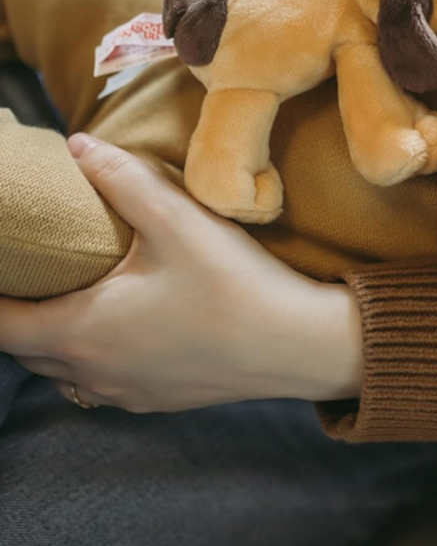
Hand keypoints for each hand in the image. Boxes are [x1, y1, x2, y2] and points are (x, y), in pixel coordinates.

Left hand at [0, 134, 361, 411]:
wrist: (298, 346)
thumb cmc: (235, 286)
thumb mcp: (178, 221)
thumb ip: (122, 179)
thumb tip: (77, 146)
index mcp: (83, 332)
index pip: (0, 324)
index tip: (3, 266)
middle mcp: (93, 372)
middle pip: (26, 349)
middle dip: (19, 313)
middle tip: (34, 271)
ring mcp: (125, 393)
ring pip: (63, 371)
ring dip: (56, 338)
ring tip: (74, 296)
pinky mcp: (157, 400)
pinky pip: (101, 383)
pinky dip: (94, 356)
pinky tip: (125, 328)